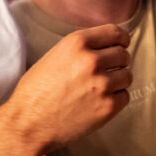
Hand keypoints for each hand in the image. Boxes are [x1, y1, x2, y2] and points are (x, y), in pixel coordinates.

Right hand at [5, 24, 131, 152]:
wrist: (28, 123)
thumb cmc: (36, 91)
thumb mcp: (54, 55)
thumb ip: (80, 48)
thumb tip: (105, 47)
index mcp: (77, 43)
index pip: (115, 33)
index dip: (121, 39)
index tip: (122, 44)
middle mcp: (91, 60)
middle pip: (123, 54)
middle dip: (118, 61)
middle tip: (109, 70)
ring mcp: (101, 84)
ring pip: (127, 76)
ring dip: (118, 81)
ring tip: (102, 88)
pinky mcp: (107, 107)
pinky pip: (125, 96)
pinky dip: (116, 99)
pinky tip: (101, 101)